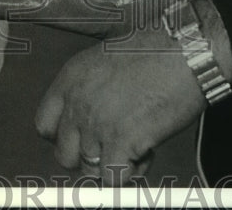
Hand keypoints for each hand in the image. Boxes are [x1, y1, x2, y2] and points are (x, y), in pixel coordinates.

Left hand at [35, 28, 207, 185]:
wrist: (187, 51)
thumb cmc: (159, 51)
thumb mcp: (109, 61)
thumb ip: (93, 90)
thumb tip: (95, 120)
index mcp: (71, 78)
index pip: (45, 124)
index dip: (66, 137)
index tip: (84, 138)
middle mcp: (77, 102)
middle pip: (64, 154)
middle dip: (89, 156)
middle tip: (115, 146)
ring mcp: (96, 124)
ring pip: (89, 169)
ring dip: (112, 165)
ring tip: (137, 146)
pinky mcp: (119, 142)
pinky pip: (113, 179)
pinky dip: (130, 174)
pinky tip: (147, 153)